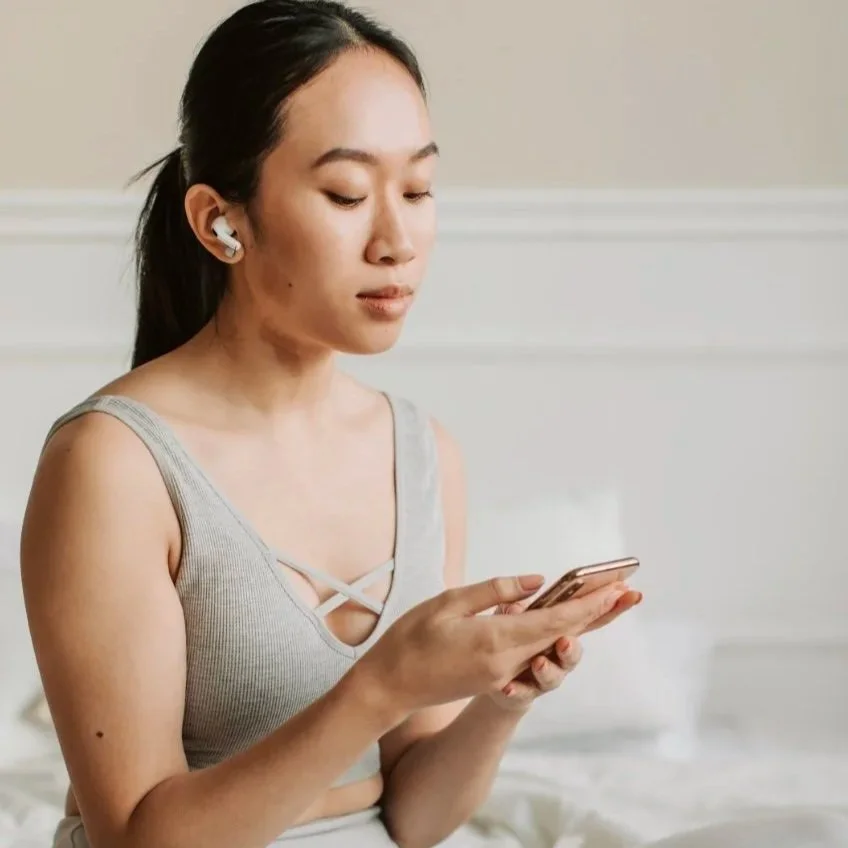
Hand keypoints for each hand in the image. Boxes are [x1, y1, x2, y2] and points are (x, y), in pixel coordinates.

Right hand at [357, 576, 632, 720]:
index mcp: (496, 642)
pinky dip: (558, 634)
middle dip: (599, 612)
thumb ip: (494, 592)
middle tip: (630, 591)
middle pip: (564, 635)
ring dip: (584, 623)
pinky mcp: (495, 677)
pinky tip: (570, 620)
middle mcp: (507, 662)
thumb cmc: (411, 640)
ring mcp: (503, 674)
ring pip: (553, 644)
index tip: (616, 587)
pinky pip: (535, 651)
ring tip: (611, 602)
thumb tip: (535, 584)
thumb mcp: (448, 603)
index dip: (588, 603)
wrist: (390, 688)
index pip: (555, 621)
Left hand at [487, 583, 642, 711]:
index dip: (608, 605)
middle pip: (572, 651)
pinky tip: (509, 688)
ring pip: (552, 676)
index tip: (628, 593)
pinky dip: (517, 691)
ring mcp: (541, 675)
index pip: (585, 615)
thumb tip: (537, 581)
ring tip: (536, 663)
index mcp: (555, 628)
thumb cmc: (504, 638)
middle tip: (565, 642)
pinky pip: (521, 694)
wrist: (490, 679)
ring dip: (547, 670)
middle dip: (572, 649)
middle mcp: (555, 653)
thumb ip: (517, 596)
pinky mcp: (522, 693)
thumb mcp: (505, 610)